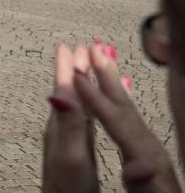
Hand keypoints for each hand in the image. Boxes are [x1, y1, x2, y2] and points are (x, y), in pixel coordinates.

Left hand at [42, 44, 97, 192]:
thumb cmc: (66, 189)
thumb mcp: (70, 154)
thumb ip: (67, 124)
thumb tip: (56, 93)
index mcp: (61, 127)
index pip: (64, 90)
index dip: (66, 68)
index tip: (67, 45)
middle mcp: (63, 130)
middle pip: (72, 91)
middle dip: (76, 69)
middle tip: (81, 47)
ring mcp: (70, 140)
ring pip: (80, 103)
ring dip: (86, 85)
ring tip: (90, 68)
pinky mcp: (80, 151)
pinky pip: (88, 120)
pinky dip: (95, 107)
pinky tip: (98, 108)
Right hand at [73, 43, 179, 191]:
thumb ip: (138, 176)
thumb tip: (135, 163)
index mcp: (143, 154)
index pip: (113, 119)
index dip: (93, 96)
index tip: (76, 73)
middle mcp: (147, 145)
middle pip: (122, 104)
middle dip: (106, 75)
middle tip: (93, 46)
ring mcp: (148, 146)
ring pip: (126, 107)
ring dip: (111, 81)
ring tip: (102, 58)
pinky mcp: (146, 151)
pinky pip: (129, 116)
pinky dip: (119, 99)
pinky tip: (118, 93)